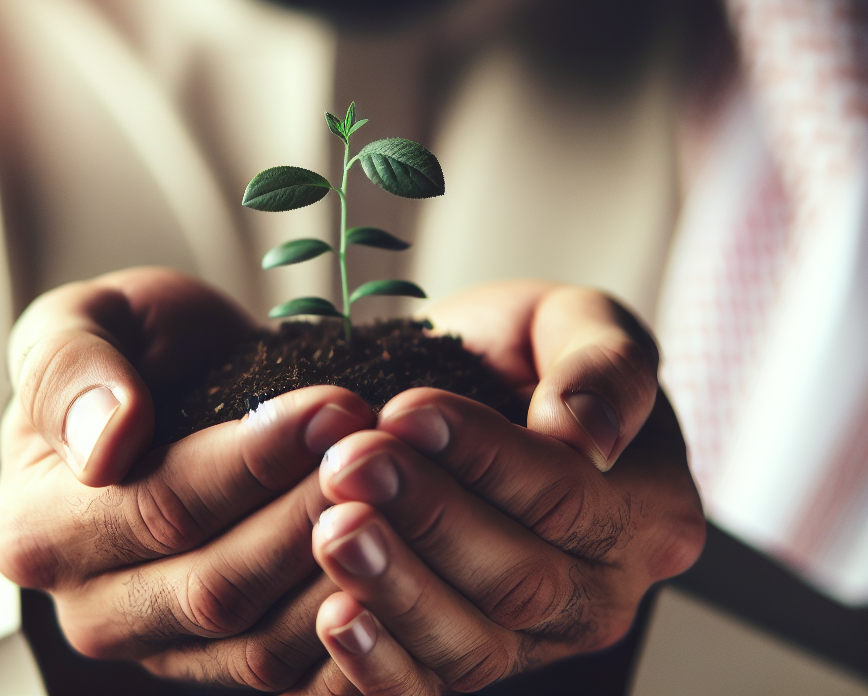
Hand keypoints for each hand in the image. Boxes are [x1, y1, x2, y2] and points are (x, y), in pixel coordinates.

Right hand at [0, 267, 374, 690]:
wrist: (175, 383)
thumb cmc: (130, 348)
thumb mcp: (82, 320)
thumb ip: (70, 369)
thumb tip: (105, 444)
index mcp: (39, 527)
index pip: (161, 507)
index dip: (256, 460)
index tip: (332, 407)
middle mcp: (90, 606)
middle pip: (218, 584)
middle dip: (311, 510)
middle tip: (381, 446)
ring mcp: (160, 645)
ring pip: (263, 638)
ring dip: (344, 567)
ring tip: (402, 490)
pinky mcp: (221, 660)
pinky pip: (291, 670)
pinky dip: (352, 629)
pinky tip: (403, 566)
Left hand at [301, 281, 704, 694]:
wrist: (478, 388)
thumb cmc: (531, 351)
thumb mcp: (581, 323)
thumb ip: (607, 365)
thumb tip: (587, 433)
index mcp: (650, 505)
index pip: (568, 493)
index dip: (483, 456)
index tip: (406, 410)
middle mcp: (606, 589)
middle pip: (520, 577)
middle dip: (427, 518)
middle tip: (350, 464)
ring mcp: (542, 638)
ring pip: (474, 642)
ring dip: (395, 588)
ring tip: (332, 531)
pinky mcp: (477, 657)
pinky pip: (434, 688)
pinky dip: (383, 668)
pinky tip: (335, 621)